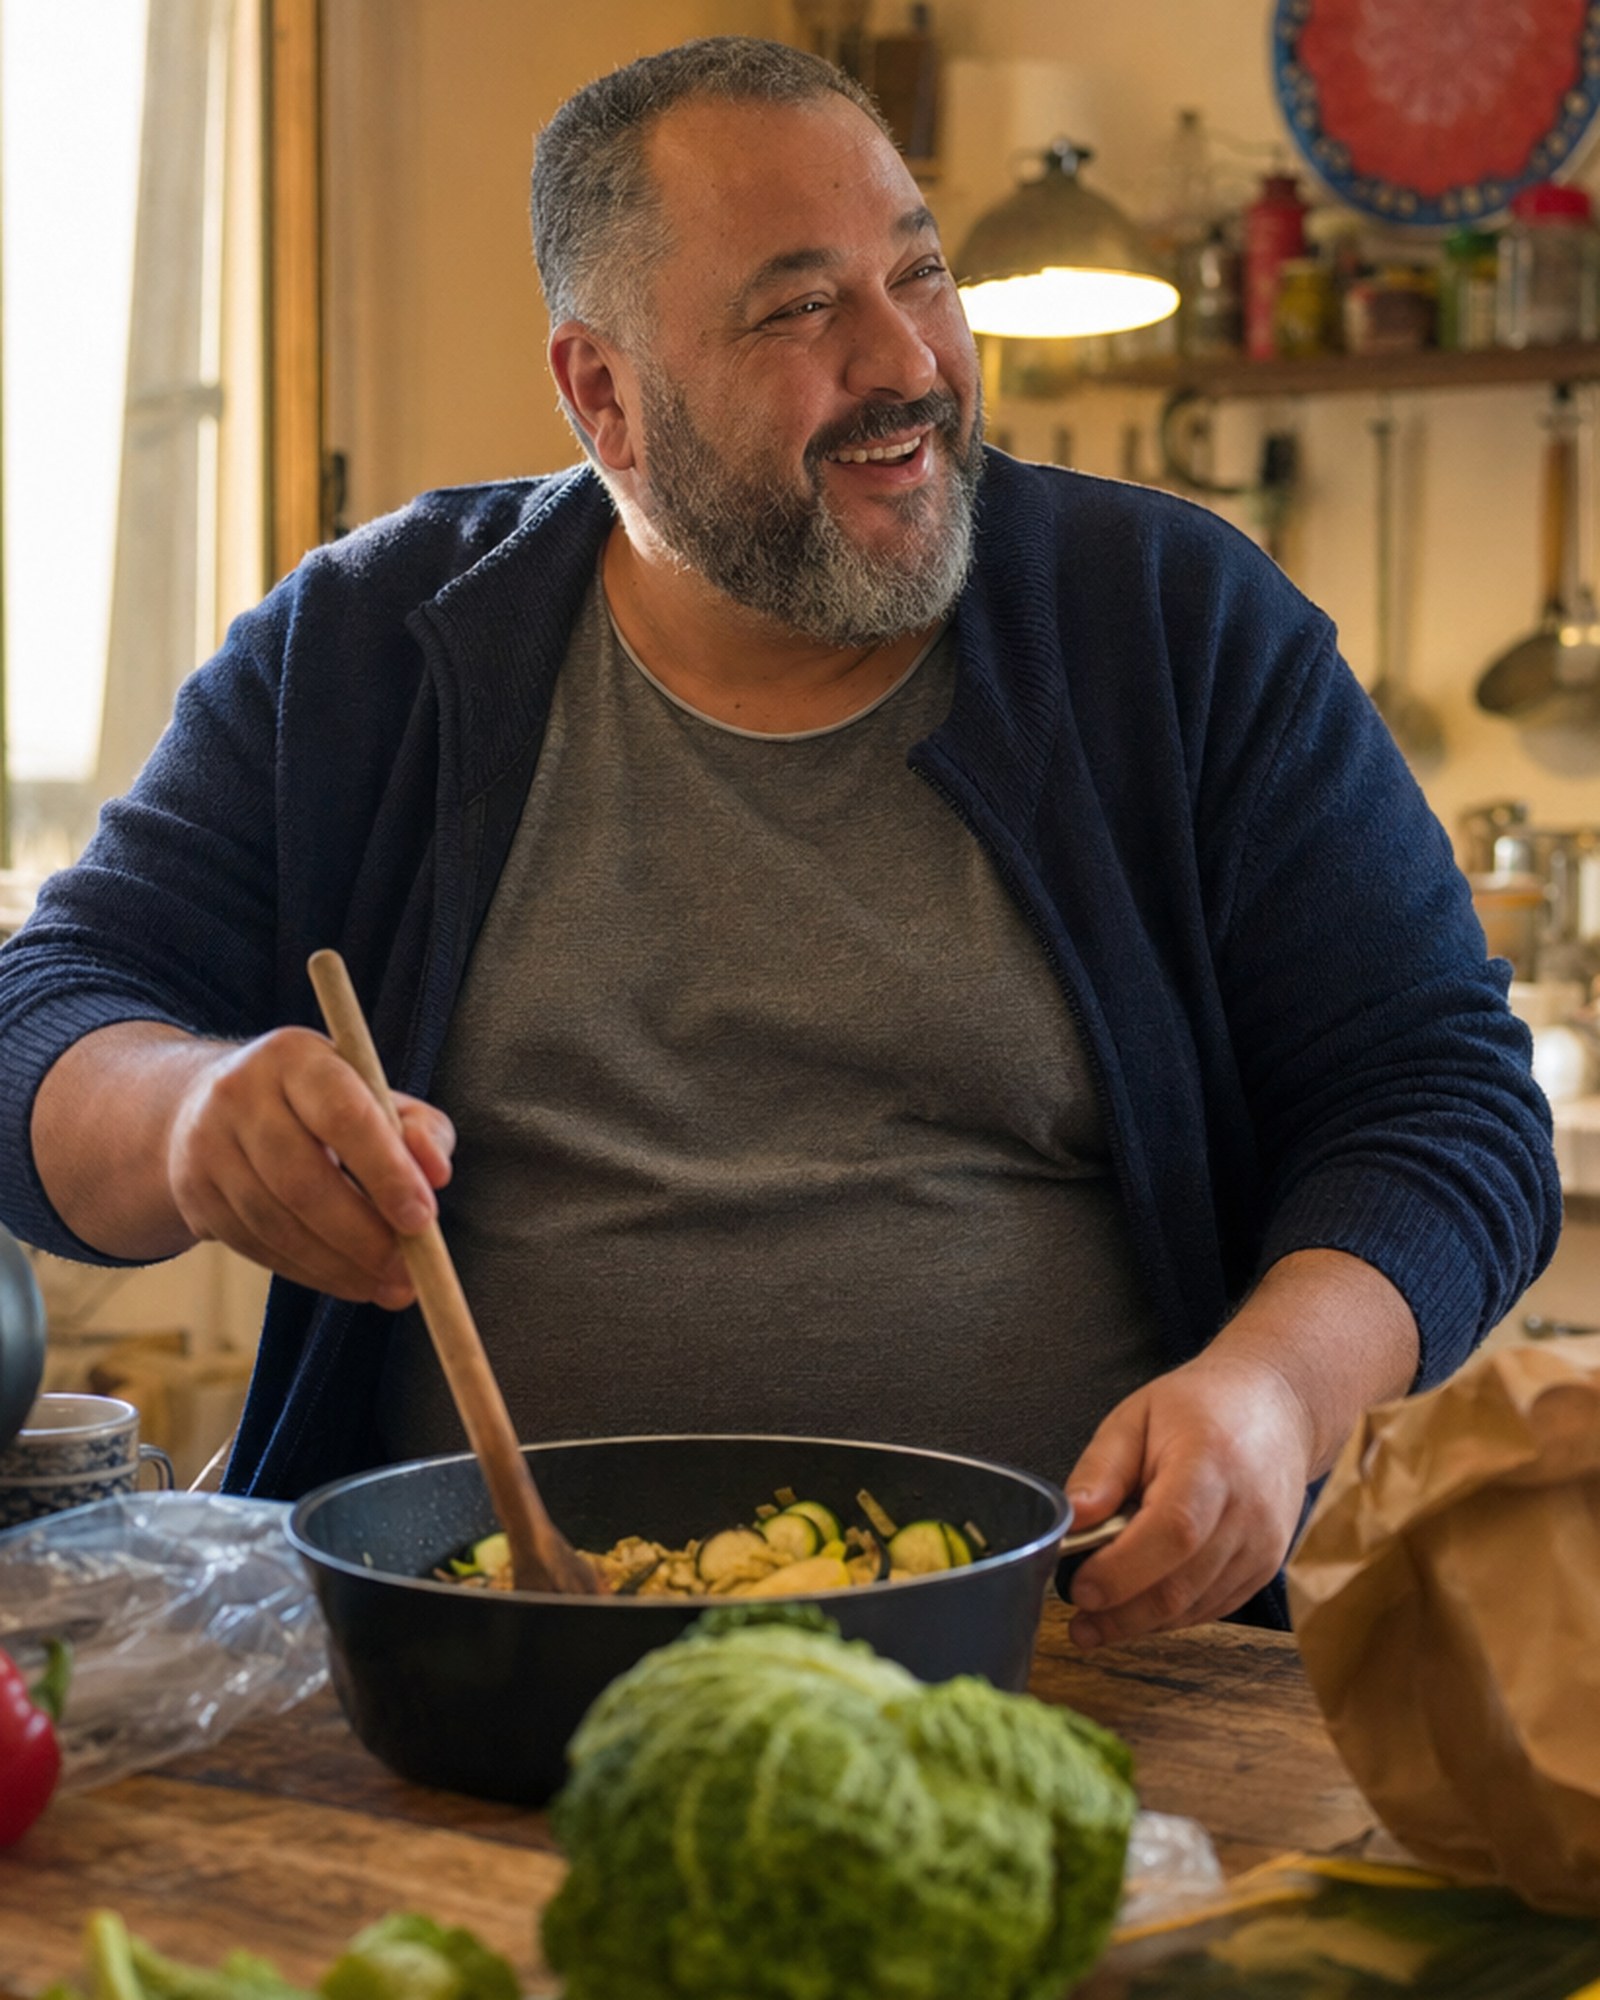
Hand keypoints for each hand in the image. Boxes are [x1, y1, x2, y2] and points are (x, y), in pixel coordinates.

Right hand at [165, 1027, 454, 1308]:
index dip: (386, 1171)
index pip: (343, 1115)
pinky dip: (309, 1271)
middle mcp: (241, 1094)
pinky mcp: (192, 1192)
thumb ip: (422, 1129)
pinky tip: (348, 1280)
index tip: (423, 1219)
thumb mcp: (375, 1096)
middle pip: (303, 1180)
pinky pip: (256, 1245)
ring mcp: (207, 1145)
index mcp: (296, 1057)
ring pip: (276, 1222)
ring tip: (390, 1287)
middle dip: (363, 1237)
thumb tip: (437, 1174)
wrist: (209, 1107)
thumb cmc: (321, 1104)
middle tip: (409, 1275)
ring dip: (339, 1265)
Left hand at [1060, 1348, 1315, 1648]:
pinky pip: (1213, 1606)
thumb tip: (1071, 1521)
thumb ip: (1101, 1470)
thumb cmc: (1199, 1408)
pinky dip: (1171, 1616)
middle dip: (1123, 1612)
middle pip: (1183, 1582)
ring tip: (1095, 1623)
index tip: (1080, 1588)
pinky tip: (1137, 1611)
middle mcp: (1247, 1512)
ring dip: (1142, 1623)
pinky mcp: (1266, 1567)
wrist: (1277, 1408)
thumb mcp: (1135, 1418)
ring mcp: (1263, 1545)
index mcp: (1211, 1463)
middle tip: (1079, 1623)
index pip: (1173, 1531)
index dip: (1123, 1570)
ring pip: (1196, 1605)